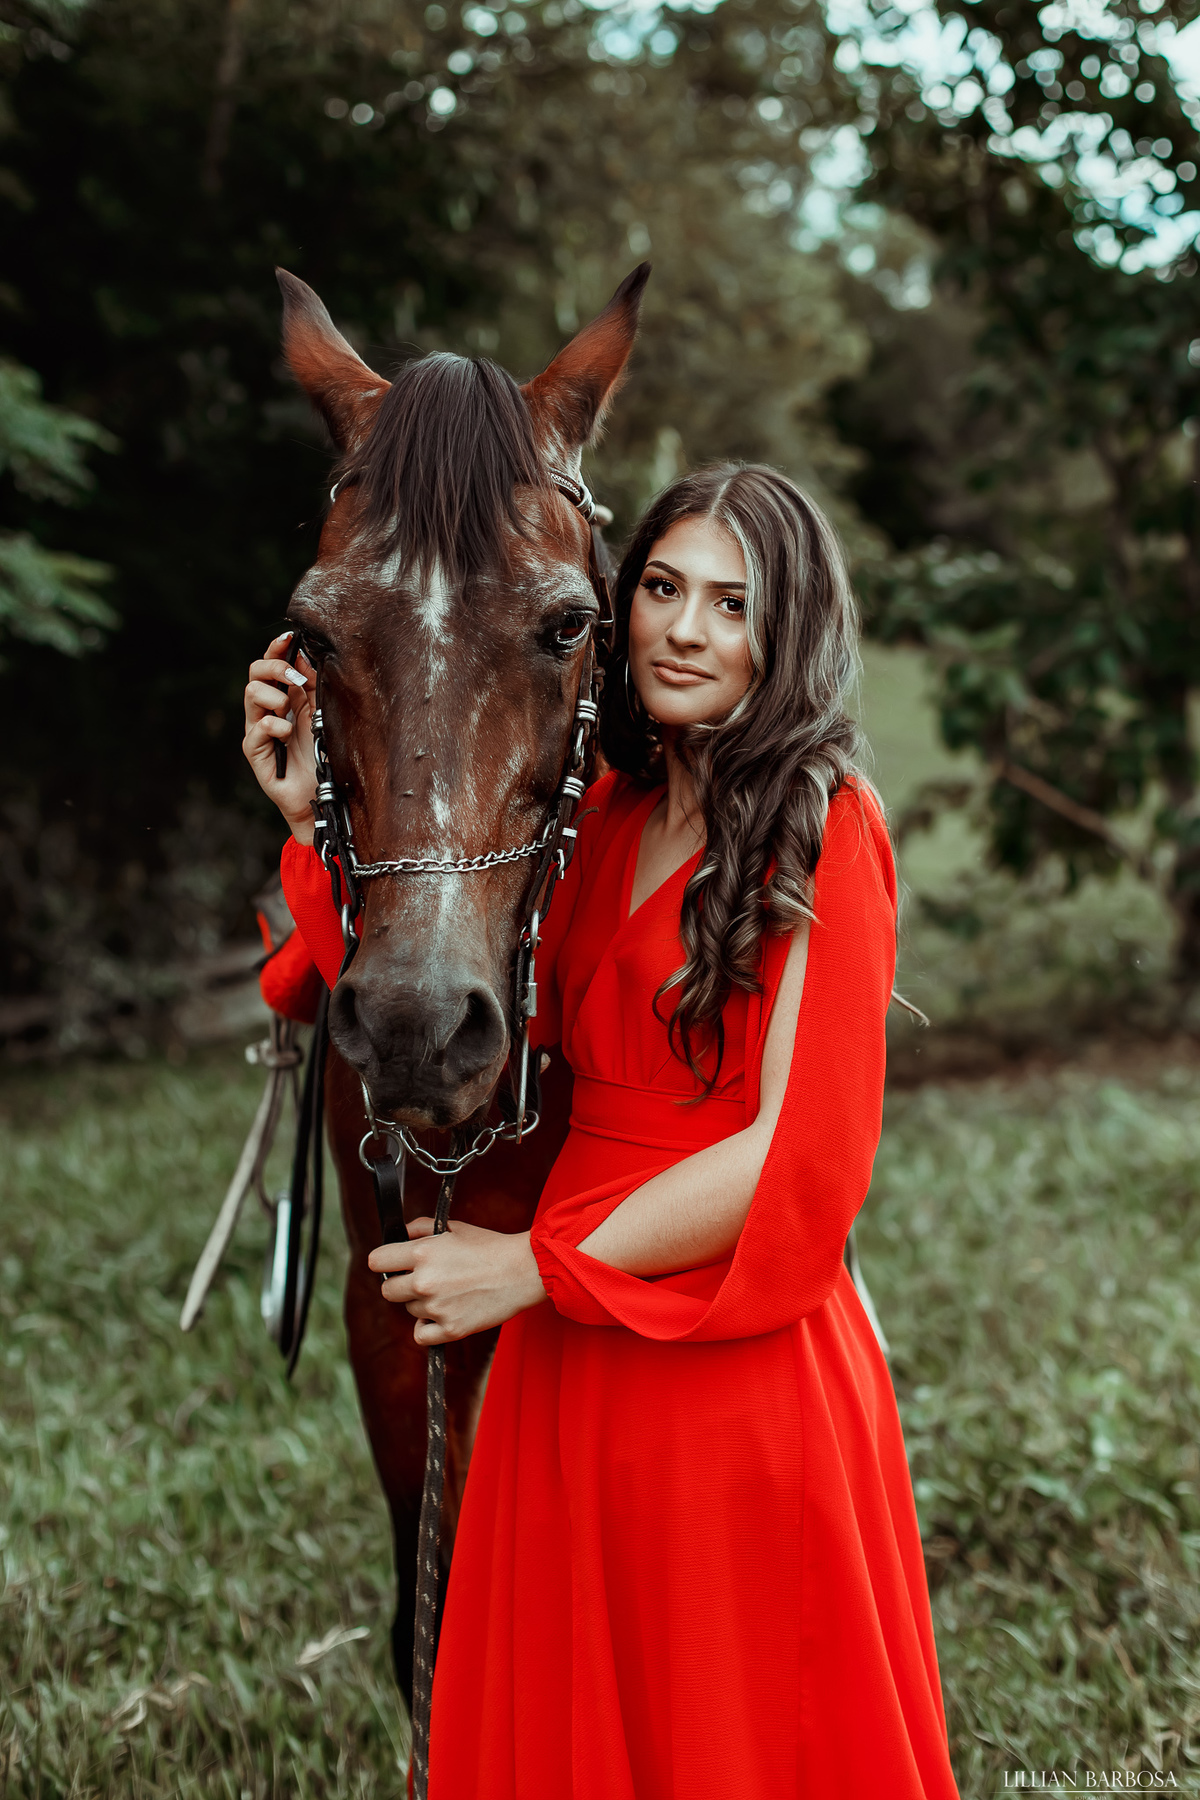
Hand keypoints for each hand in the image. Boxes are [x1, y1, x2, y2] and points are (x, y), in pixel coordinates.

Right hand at [242, 630, 316, 843]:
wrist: (322, 794)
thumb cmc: (323, 755)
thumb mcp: (321, 713)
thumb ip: (313, 686)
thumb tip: (303, 655)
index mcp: (285, 698)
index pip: (271, 665)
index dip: (275, 649)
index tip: (288, 637)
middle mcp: (267, 710)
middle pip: (254, 673)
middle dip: (273, 667)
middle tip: (293, 678)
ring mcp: (258, 730)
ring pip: (250, 694)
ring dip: (274, 696)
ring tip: (290, 712)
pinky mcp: (255, 752)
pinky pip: (257, 728)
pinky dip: (274, 726)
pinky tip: (286, 735)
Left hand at [368, 1218, 546, 1345]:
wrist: (523, 1271)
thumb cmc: (490, 1247)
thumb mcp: (453, 1227)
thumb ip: (421, 1228)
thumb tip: (400, 1234)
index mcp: (422, 1253)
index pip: (376, 1261)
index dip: (385, 1261)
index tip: (396, 1263)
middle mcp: (424, 1282)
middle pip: (387, 1291)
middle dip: (401, 1284)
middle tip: (424, 1279)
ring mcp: (436, 1308)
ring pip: (409, 1310)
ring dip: (422, 1303)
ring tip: (449, 1291)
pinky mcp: (450, 1329)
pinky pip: (420, 1335)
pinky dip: (428, 1328)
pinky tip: (443, 1314)